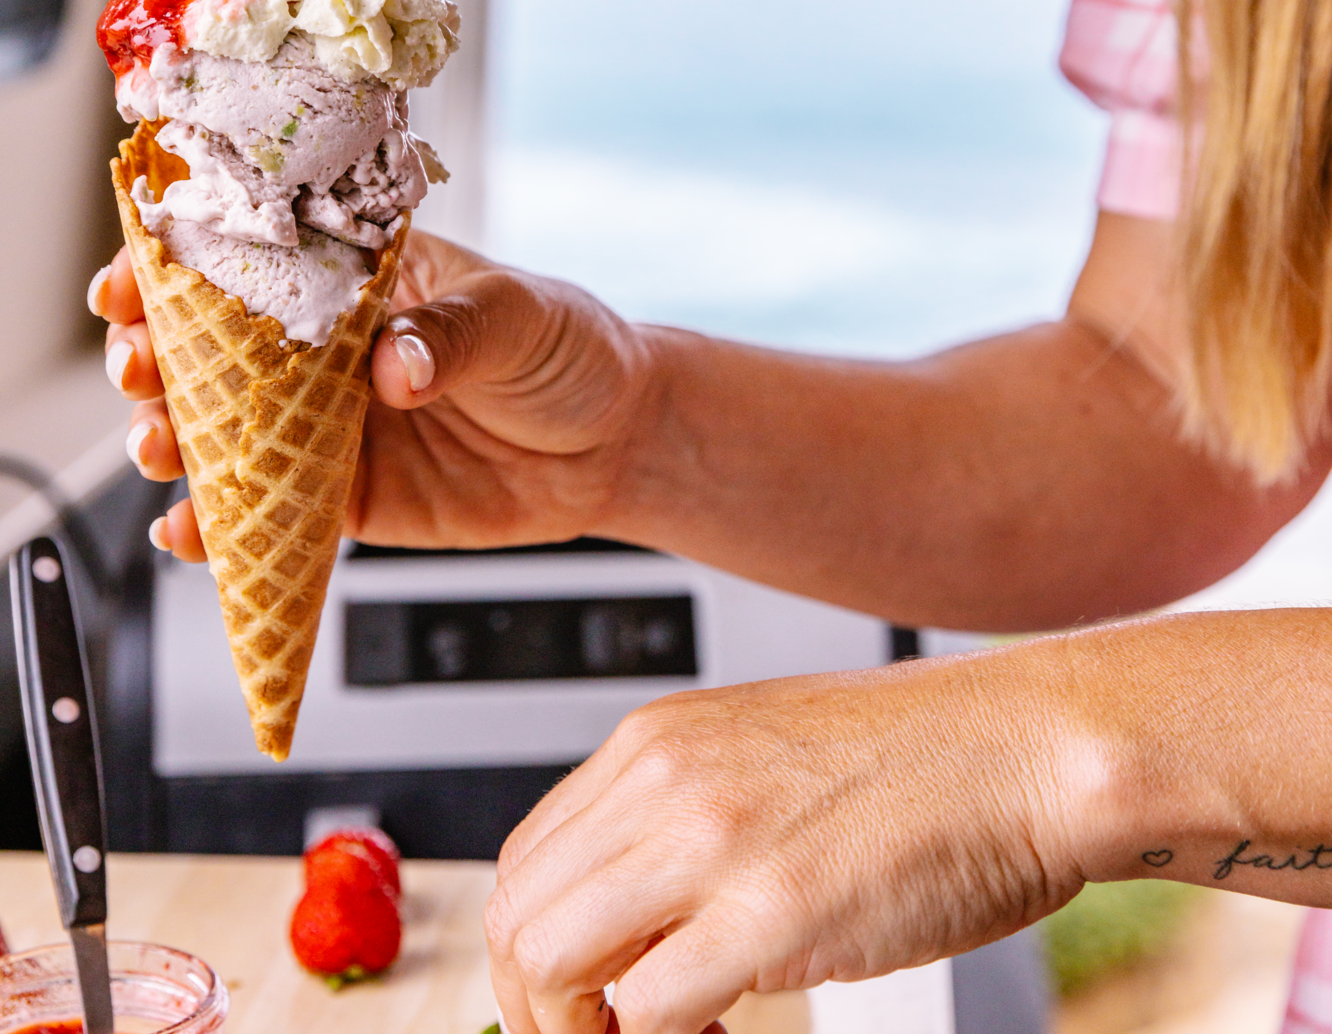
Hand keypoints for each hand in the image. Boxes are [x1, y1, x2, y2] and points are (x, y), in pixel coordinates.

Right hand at [89, 231, 658, 560]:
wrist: (616, 442)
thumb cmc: (569, 348)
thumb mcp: (517, 314)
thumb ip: (451, 334)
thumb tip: (391, 367)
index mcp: (359, 278)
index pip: (253, 259)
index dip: (179, 264)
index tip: (133, 279)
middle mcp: (328, 351)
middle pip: (213, 349)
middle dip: (155, 355)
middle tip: (137, 365)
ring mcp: (330, 426)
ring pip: (225, 433)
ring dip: (172, 438)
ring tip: (157, 444)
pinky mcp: (348, 496)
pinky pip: (269, 511)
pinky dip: (221, 526)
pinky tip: (188, 531)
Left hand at [485, 648, 1082, 1033]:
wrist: (1023, 749)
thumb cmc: (916, 761)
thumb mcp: (761, 756)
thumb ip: (681, 817)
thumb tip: (633, 916)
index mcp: (656, 740)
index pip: (529, 858)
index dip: (538, 947)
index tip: (580, 996)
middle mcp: (664, 778)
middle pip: (521, 913)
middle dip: (541, 1005)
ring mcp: (711, 839)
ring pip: (551, 963)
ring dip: (579, 1032)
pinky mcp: (770, 911)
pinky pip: (645, 1012)